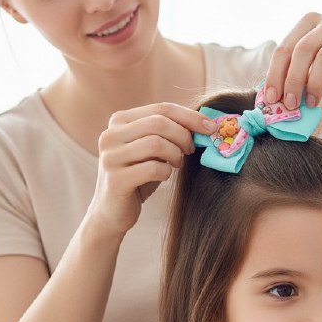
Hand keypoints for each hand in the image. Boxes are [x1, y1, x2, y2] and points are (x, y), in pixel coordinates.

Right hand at [87, 103, 215, 237]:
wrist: (113, 212)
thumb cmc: (139, 177)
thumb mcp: (153, 150)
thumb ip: (169, 132)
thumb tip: (206, 123)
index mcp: (120, 121)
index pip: (162, 108)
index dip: (191, 117)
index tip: (211, 127)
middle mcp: (110, 135)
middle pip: (159, 123)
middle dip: (183, 136)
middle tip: (191, 150)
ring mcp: (110, 157)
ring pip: (155, 143)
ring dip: (175, 154)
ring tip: (177, 164)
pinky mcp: (115, 179)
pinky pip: (152, 168)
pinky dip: (166, 172)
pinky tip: (164, 176)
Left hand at [264, 13, 321, 108]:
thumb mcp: (311, 78)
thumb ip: (293, 81)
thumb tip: (271, 98)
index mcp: (311, 23)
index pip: (286, 47)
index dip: (275, 74)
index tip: (271, 99)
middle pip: (304, 48)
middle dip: (293, 79)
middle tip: (291, 104)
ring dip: (316, 84)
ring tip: (313, 103)